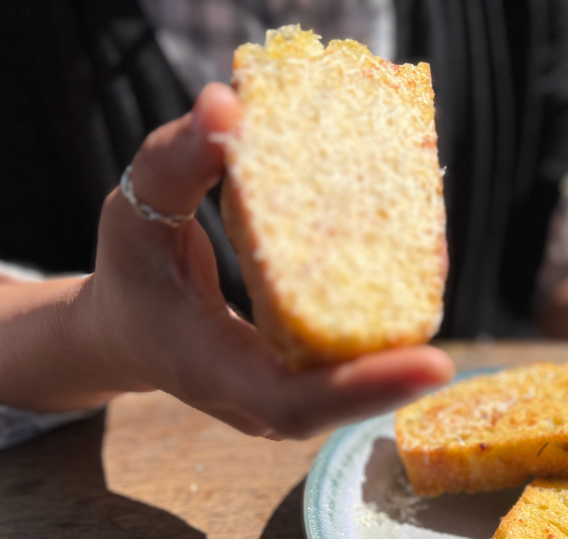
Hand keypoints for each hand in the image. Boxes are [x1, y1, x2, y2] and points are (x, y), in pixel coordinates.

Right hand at [79, 83, 453, 437]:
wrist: (124, 327)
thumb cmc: (130, 272)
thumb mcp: (134, 213)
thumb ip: (174, 165)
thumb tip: (229, 104)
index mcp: (212, 371)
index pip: (294, 400)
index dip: (363, 386)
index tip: (432, 364)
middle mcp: (254, 400)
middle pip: (337, 405)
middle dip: (393, 378)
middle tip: (443, 356)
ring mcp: (280, 397)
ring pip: (351, 389)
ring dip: (398, 351)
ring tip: (434, 286)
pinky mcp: (299, 377)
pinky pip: (348, 365)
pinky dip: (383, 335)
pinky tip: (413, 281)